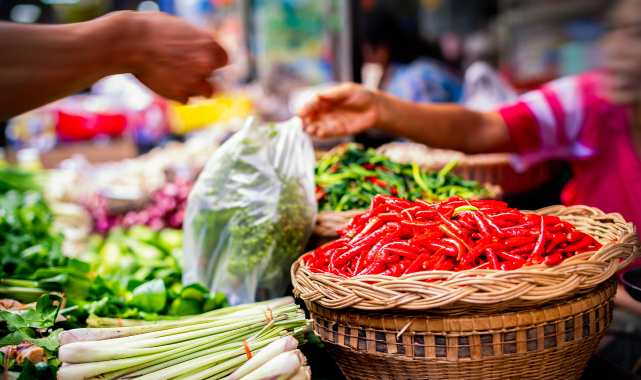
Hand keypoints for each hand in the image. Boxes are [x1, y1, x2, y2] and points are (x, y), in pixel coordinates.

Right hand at [112, 11, 227, 103]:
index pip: (223, 60)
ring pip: (206, 92)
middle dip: (201, 74)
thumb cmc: (151, 29)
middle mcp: (207, 64)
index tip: (200, 61)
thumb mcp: (182, 28)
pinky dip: (177, 95)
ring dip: (195, 88)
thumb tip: (205, 51)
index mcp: (210, 45)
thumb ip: (198, 43)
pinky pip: (185, 99)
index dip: (212, 60)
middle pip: (214, 77)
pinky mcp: (180, 94)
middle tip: (182, 68)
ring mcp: (195, 81)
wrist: (129, 42)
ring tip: (176, 78)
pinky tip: (164, 83)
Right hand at [297, 82, 379, 137]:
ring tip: (311, 131)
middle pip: (312, 117)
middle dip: (306, 122)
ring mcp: (330, 122)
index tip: (299, 114)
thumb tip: (320, 95)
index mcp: (325, 99)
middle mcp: (325, 111)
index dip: (305, 109)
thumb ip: (335, 94)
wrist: (375, 108)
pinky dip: (323, 134)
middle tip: (304, 126)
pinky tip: (320, 134)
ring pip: (318, 126)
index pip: (312, 104)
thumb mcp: (348, 90)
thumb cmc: (361, 95)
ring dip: (313, 129)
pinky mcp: (338, 131)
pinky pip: (328, 133)